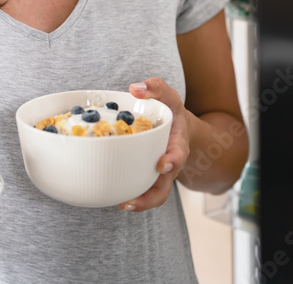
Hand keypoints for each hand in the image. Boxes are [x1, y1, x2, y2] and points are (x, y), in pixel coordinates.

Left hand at [118, 77, 192, 211]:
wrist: (178, 130)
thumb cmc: (171, 112)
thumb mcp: (168, 96)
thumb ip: (156, 88)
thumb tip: (135, 88)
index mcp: (177, 144)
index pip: (178, 154)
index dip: (172, 160)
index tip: (162, 164)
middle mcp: (170, 164)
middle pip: (165, 186)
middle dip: (151, 196)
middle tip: (131, 201)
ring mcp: (159, 175)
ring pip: (155, 195)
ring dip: (140, 203)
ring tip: (123, 204)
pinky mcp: (147, 178)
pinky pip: (142, 192)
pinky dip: (131, 197)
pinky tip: (114, 197)